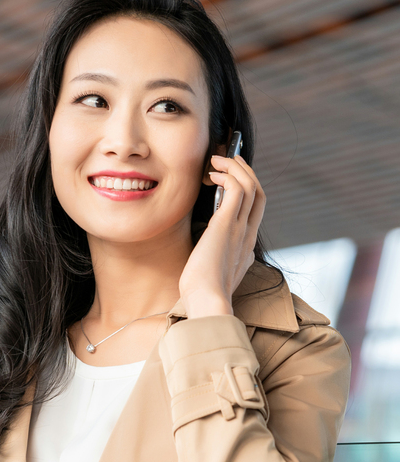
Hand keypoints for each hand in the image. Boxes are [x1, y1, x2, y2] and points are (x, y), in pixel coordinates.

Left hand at [179, 153, 265, 318]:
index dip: (245, 190)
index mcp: (246, 247)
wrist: (207, 302)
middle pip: (258, 193)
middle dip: (245, 172)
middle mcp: (248, 235)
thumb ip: (215, 258)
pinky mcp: (228, 224)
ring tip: (216, 160)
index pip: (255, 211)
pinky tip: (211, 174)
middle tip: (229, 159)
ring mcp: (241, 229)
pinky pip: (237, 188)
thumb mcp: (212, 273)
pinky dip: (227, 175)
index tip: (229, 180)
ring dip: (235, 167)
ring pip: (251, 186)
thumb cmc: (202, 293)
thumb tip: (208, 246)